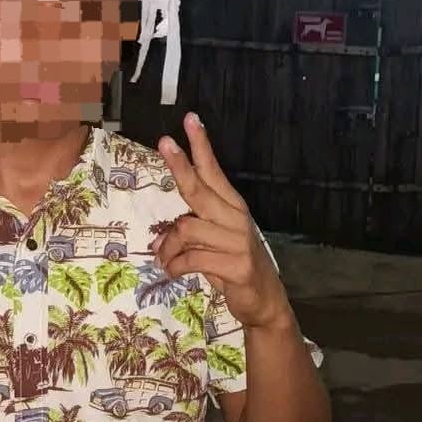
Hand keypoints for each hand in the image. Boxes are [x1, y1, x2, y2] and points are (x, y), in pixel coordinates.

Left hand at [152, 112, 294, 333]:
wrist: (263, 301)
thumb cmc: (233, 266)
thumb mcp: (211, 244)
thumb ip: (187, 234)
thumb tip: (157, 239)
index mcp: (230, 207)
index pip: (213, 171)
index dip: (201, 146)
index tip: (190, 120)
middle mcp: (235, 218)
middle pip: (200, 188)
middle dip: (180, 165)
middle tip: (164, 142)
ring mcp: (237, 241)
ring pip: (187, 229)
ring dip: (168, 247)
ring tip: (165, 259)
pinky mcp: (235, 265)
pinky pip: (192, 259)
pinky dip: (175, 266)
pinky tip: (173, 272)